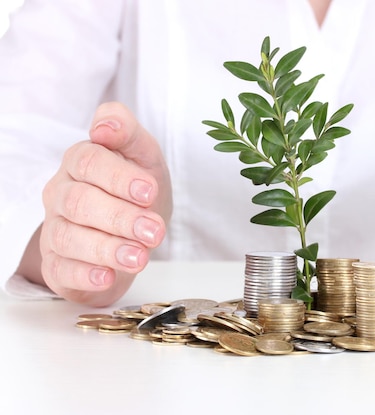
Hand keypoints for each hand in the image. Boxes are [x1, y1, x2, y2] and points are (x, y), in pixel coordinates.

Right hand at [39, 102, 171, 305]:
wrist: (134, 233)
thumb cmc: (138, 190)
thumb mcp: (144, 156)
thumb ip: (128, 132)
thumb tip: (104, 124)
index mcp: (81, 162)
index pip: (89, 162)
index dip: (119, 177)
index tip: (149, 192)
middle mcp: (61, 194)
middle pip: (79, 202)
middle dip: (120, 217)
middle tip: (154, 231)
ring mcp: (55, 230)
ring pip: (69, 237)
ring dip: (107, 248)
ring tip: (140, 258)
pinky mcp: (58, 265)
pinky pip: (62, 270)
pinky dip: (85, 274)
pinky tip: (108, 276)